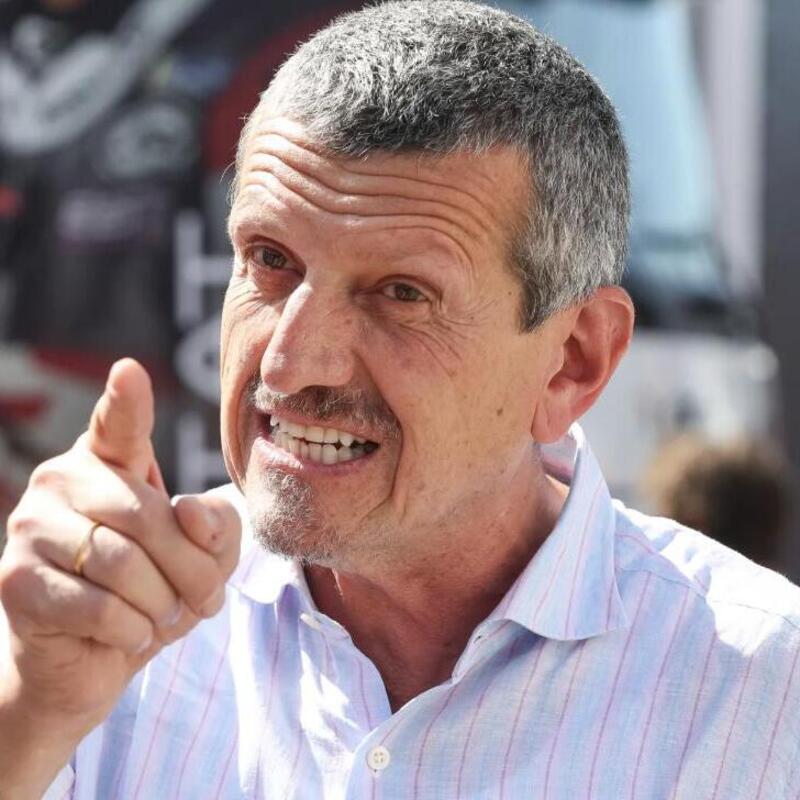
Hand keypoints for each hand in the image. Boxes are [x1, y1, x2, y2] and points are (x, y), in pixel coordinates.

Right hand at [0, 359, 239, 781]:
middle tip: (206, 598)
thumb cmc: (154, 589)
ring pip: (123, 564)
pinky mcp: (15, 581)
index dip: (127, 400)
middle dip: (192, 568)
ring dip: (163, 603)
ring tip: (166, 615)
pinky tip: (131, 633)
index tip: (131, 371)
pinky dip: (133, 630)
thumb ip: (217, 526)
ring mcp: (30, 527)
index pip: (119, 424)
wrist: (90, 658)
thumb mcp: (206, 555)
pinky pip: (100, 607)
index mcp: (109, 462)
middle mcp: (62, 480)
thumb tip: (188, 508)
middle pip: (147, 517)